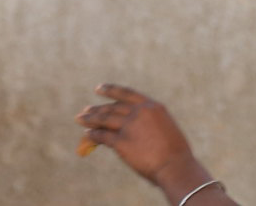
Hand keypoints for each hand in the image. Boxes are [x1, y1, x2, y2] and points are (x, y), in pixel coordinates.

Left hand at [76, 85, 208, 198]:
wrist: (175, 166)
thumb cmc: (174, 152)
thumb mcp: (164, 127)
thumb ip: (148, 122)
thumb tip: (129, 126)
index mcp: (152, 106)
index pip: (126, 93)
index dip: (110, 90)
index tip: (99, 89)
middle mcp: (139, 112)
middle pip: (112, 107)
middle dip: (97, 109)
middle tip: (85, 111)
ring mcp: (130, 126)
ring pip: (104, 119)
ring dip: (90, 119)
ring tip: (80, 119)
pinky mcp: (122, 142)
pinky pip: (102, 136)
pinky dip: (93, 135)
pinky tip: (87, 135)